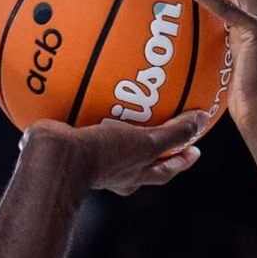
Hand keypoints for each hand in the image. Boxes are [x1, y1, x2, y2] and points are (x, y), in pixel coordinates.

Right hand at [21, 111, 208, 196]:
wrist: (55, 157)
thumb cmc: (103, 155)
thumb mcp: (146, 144)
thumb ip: (173, 134)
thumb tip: (201, 120)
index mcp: (132, 176)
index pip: (164, 170)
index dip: (181, 161)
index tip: (195, 150)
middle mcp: (113, 170)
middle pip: (140, 158)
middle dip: (151, 145)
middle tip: (163, 126)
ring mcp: (90, 158)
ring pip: (110, 139)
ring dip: (117, 122)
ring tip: (123, 100)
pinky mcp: (70, 141)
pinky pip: (82, 120)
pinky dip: (85, 103)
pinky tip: (85, 81)